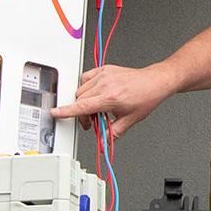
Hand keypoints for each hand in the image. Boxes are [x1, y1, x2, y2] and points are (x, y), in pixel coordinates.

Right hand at [51, 64, 179, 144]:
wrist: (155, 81)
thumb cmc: (146, 97)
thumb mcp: (130, 120)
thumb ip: (113, 132)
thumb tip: (103, 141)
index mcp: (110, 98)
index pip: (82, 106)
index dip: (66, 111)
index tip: (55, 113)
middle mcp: (105, 84)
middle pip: (80, 99)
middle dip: (83, 113)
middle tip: (93, 121)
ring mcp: (105, 75)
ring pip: (81, 89)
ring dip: (85, 100)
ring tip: (98, 107)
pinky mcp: (105, 69)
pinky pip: (86, 77)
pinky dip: (87, 86)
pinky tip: (96, 92)